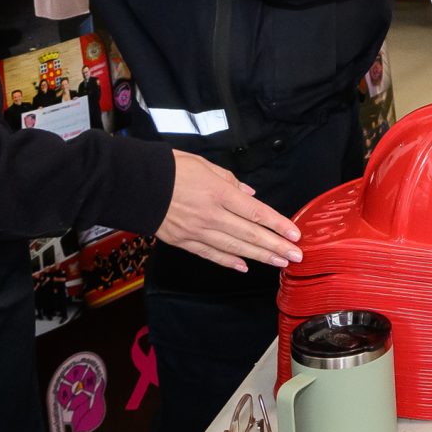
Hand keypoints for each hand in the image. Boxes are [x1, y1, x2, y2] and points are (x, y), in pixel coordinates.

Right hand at [157, 153, 302, 272]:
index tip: (295, 234)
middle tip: (296, 256)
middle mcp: (212, 215)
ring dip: (259, 257)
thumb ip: (230, 180)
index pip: (256, 212)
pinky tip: (244, 266)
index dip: (278, 225)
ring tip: (279, 263)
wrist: (135, 184)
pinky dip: (228, 261)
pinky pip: (211, 254)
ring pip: (235, 248)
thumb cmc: (170, 168)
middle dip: (276, 246)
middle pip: (250, 234)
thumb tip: (250, 195)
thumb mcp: (204, 165)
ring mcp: (197, 231)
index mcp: (219, 193)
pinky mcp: (184, 241)